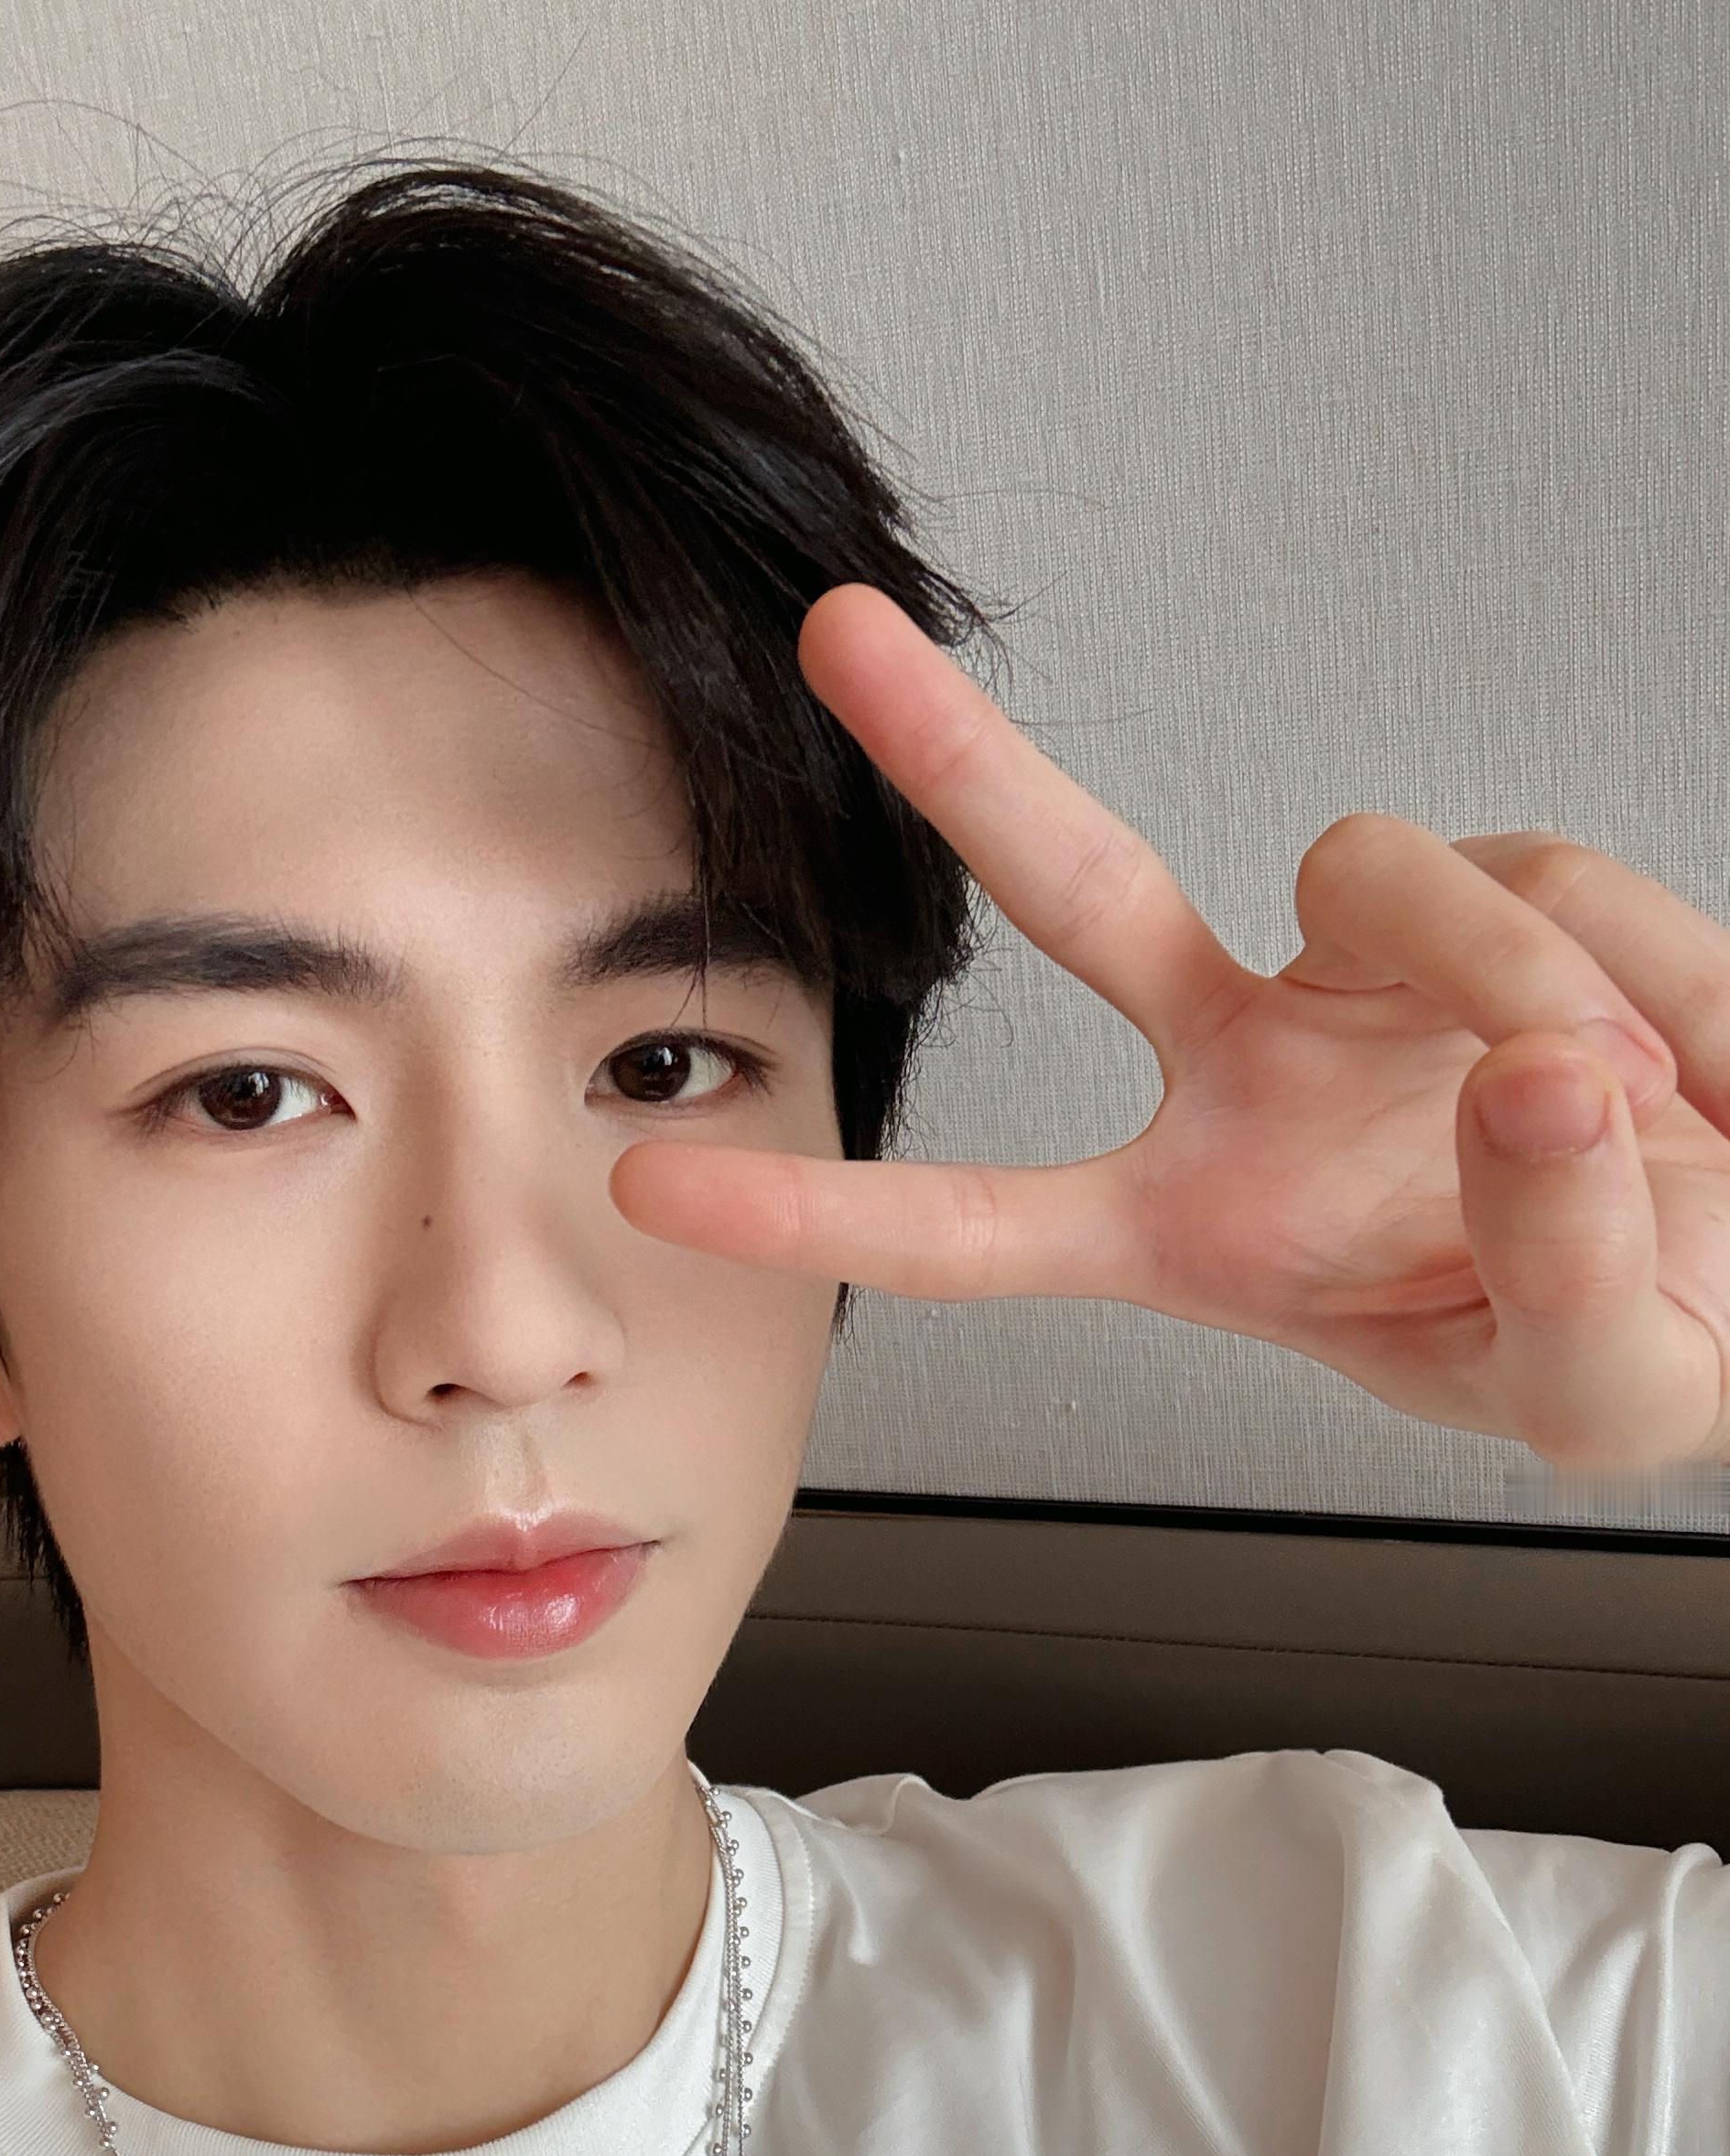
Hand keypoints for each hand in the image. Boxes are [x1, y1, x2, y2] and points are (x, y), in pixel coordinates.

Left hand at [610, 584, 1729, 1476]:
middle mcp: (1250, 1080)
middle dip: (956, 761)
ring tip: (1634, 1104)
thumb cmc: (1657, 1334)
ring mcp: (1361, 971)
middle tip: (832, 636)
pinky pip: (1548, 874)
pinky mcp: (1494, 896)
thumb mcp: (1605, 1392)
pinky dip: (1643, 964)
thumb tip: (1524, 1077)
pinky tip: (1690, 1063)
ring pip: (1381, 871)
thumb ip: (1570, 1280)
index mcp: (1208, 1235)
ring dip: (1518, 975)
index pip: (981, 1228)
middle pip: (1076, 893)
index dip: (818, 1212)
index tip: (656, 1178)